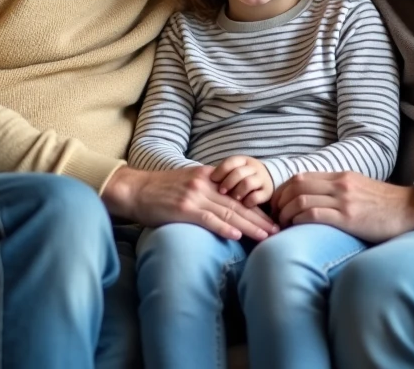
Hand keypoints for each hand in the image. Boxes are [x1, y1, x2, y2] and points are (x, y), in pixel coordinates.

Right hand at [102, 165, 279, 240]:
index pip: (239, 194)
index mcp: (209, 177)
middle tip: (278, 230)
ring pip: (229, 212)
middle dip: (260, 218)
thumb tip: (227, 205)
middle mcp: (205, 184)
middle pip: (239, 204)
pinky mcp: (183, 208)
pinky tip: (237, 234)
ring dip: (250, 226)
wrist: (135, 190)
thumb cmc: (161, 189)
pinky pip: (208, 219)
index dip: (257, 207)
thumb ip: (208, 190)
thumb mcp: (188, 182)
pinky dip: (223, 227)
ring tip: (266, 236)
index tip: (273, 218)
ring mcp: (195, 196)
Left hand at [211, 155, 273, 206]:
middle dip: (228, 183)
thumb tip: (202, 180)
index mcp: (243, 160)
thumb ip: (221, 174)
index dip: (220, 171)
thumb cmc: (242, 178)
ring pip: (248, 183)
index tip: (212, 180)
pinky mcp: (267, 192)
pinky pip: (257, 196)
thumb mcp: (234, 171)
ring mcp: (261, 179)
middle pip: (239, 172)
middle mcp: (253, 168)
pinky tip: (243, 205)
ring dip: (238, 192)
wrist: (266, 181)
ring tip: (233, 199)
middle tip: (221, 191)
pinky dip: (248, 201)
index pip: (230, 162)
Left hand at [270, 172, 413, 242]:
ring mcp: (343, 200)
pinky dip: (298, 221)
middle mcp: (339, 184)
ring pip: (300, 199)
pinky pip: (313, 214)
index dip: (283, 190)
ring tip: (283, 226)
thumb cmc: (385, 205)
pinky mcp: (348, 217)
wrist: (412, 210)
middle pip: (295, 185)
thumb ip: (337, 190)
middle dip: (279, 201)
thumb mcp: (358, 189)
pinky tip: (296, 229)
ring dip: (285, 214)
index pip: (300, 176)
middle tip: (275, 217)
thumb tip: (313, 201)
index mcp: (340, 176)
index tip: (278, 205)